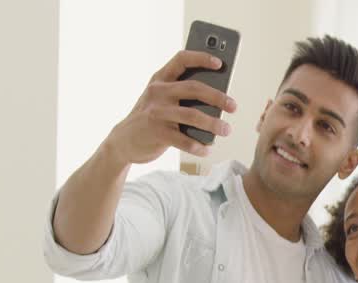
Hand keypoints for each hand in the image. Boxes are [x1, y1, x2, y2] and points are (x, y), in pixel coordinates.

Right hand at [103, 50, 237, 163]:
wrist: (123, 141)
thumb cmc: (152, 118)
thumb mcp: (162, 100)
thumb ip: (182, 95)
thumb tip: (218, 100)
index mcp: (160, 79)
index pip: (182, 59)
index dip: (202, 58)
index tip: (220, 63)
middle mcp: (157, 92)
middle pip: (194, 88)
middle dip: (218, 96)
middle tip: (234, 106)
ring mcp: (156, 112)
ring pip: (193, 115)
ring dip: (213, 124)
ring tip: (226, 130)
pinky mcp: (156, 132)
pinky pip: (184, 140)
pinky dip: (198, 146)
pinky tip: (206, 149)